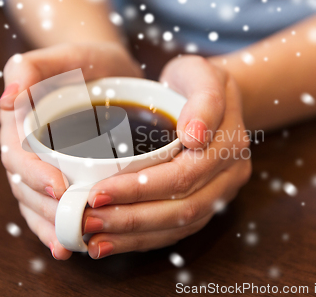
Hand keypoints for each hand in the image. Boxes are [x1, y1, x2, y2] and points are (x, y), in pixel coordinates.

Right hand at [0, 42, 141, 259]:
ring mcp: (41, 164)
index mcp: (19, 122)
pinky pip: (50, 204)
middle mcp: (26, 147)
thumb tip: (8, 98)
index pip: (18, 154)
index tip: (58, 188)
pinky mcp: (59, 174)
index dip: (34, 174)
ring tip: (67, 245)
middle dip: (45, 208)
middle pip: (24, 186)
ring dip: (48, 225)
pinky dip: (56, 225)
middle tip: (72, 222)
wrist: (105, 69)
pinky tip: (68, 244)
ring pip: (35, 202)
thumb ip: (29, 67)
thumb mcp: (61, 55)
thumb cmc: (83, 61)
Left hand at [82, 56, 251, 258]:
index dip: (139, 188)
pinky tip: (112, 242)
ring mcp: (219, 194)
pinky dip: (143, 240)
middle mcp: (228, 176)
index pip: (182, 176)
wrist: (213, 96)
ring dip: (133, 236)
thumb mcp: (201, 73)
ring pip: (178, 227)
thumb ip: (204, 100)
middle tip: (87, 219)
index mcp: (229, 145)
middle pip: (181, 209)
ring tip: (94, 240)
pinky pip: (176, 230)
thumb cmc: (197, 81)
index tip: (98, 192)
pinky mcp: (205, 204)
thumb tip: (194, 136)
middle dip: (130, 218)